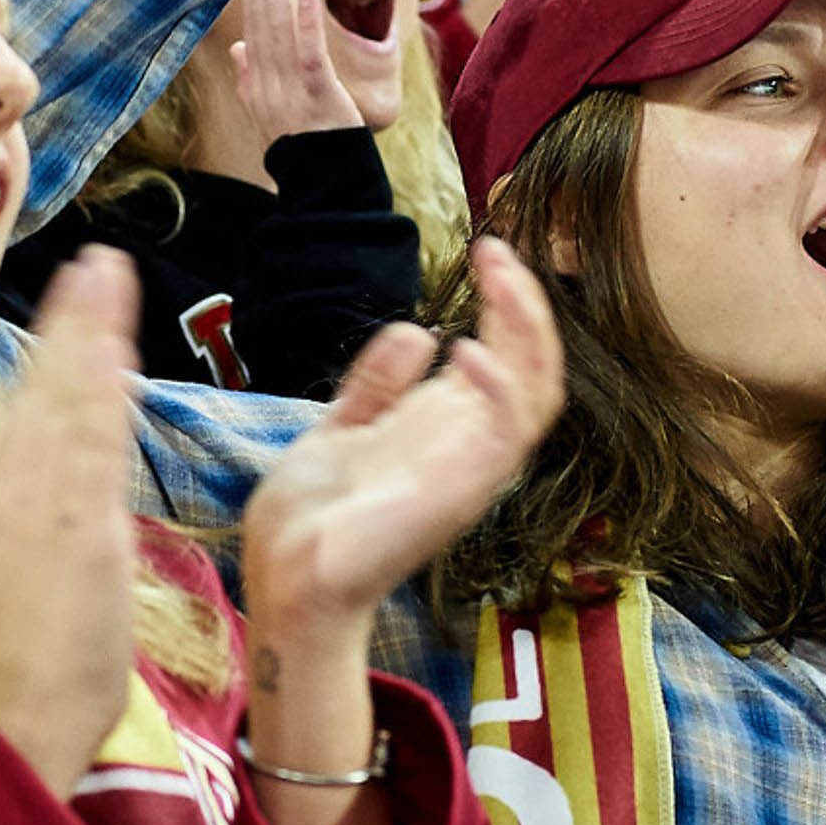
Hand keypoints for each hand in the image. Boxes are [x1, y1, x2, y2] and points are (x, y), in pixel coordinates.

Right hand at [0, 249, 143, 793]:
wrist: (25, 712)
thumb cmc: (39, 661)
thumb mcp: (32, 575)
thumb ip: (49, 522)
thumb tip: (65, 489)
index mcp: (10, 507)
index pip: (33, 415)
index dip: (54, 353)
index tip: (74, 298)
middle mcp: (20, 496)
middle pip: (45, 394)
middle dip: (70, 325)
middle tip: (94, 259)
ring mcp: (47, 510)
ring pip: (66, 406)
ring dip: (86, 336)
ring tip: (105, 275)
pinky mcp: (76, 532)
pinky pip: (88, 450)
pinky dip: (95, 398)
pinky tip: (112, 353)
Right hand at [224, 0, 365, 145]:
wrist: (320, 185)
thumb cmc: (299, 147)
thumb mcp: (264, 113)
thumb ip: (247, 79)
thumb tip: (236, 48)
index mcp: (255, 80)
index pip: (251, 26)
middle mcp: (266, 79)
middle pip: (260, 19)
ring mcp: (289, 85)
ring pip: (279, 27)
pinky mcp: (317, 92)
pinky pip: (309, 51)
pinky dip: (307, 20)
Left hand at [238, 238, 563, 638]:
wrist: (286, 576)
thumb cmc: (310, 518)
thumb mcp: (343, 427)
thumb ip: (379, 384)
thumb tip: (419, 330)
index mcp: (445, 430)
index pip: (506, 359)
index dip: (506, 305)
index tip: (484, 250)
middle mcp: (470, 446)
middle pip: (534, 367)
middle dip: (524, 304)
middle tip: (496, 248)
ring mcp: (471, 469)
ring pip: (539, 392)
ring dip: (528, 328)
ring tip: (499, 274)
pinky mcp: (461, 491)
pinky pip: (506, 435)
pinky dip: (499, 388)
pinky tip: (464, 347)